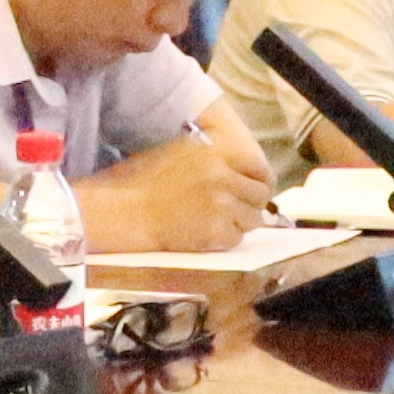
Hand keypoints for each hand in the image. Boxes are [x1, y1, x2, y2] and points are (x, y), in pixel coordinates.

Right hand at [106, 104, 273, 237]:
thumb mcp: (184, 155)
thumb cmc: (151, 184)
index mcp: (214, 155)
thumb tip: (248, 174)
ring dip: (240, 222)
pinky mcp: (216, 230)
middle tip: (238, 210)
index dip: (262, 181)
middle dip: (252, 205)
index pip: (259, 167)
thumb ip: (217, 159)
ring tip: (218, 221)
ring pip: (253, 219)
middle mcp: (221, 177)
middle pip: (260, 195)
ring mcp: (220, 205)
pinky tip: (207, 232)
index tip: (257, 190)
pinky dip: (226, 238)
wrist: (131, 212)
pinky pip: (237, 238)